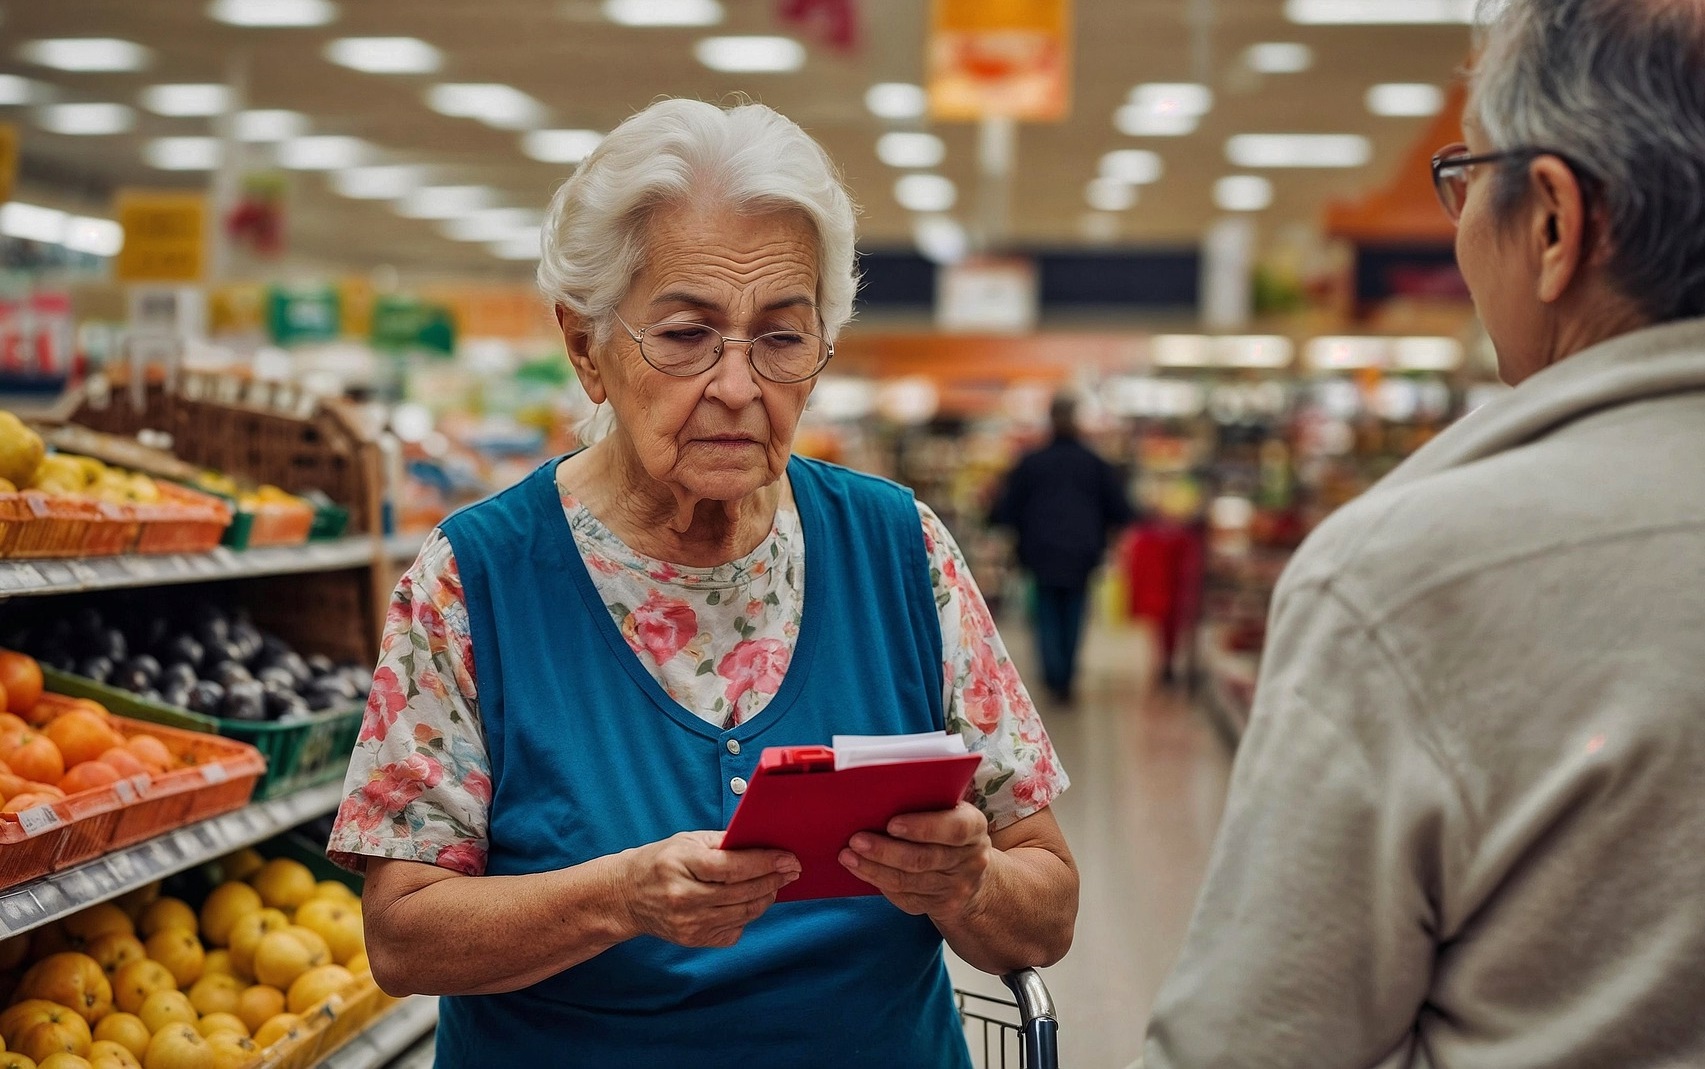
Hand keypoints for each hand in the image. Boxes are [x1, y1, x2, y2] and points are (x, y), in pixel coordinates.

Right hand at [620, 831, 799, 947]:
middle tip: (791, 870)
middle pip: (741, 892)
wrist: (627, 895)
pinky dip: (748, 915)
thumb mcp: (686, 841)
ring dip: (766, 897)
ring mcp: (688, 923)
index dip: (764, 863)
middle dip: (773, 879)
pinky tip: (750, 901)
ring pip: (743, 913)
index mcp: (681, 866)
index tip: (788, 858)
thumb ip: (722, 843)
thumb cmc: (660, 862)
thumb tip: (762, 844)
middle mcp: (684, 898)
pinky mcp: (693, 940)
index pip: (731, 867)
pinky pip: (734, 930)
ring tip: (776, 883)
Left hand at [839, 802, 993, 918]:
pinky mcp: (942, 906)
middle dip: (885, 851)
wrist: (975, 878)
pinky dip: (880, 883)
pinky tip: (861, 871)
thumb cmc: (951, 832)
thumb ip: (930, 803)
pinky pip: (906, 898)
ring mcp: (957, 886)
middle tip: (856, 840)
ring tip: (848, 857)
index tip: (891, 824)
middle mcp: (971, 859)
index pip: (954, 828)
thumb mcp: (953, 812)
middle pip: (924, 859)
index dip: (922, 827)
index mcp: (975, 826)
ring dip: (874, 869)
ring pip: (909, 881)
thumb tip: (881, 796)